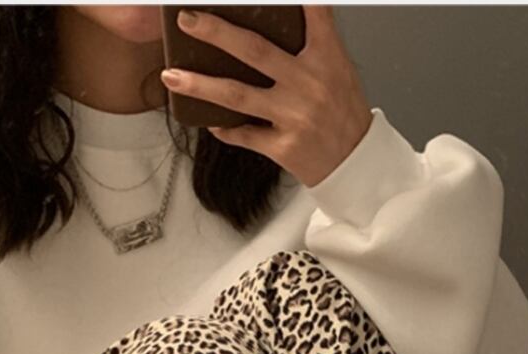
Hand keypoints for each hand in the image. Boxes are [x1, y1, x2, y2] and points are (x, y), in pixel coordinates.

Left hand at [160, 5, 372, 186]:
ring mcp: (293, 117)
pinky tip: (207, 121)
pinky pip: (244, 135)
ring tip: (172, 76)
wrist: (355, 163)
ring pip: (238, 95)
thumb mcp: (340, 70)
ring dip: (200, 85)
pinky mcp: (283, 147)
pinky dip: (223, 128)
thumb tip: (288, 15)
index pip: (313, 14)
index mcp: (326, 58)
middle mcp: (308, 84)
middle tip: (187, 20)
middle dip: (217, 33)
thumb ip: (315, 43)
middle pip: (255, 51)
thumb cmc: (344, 114)